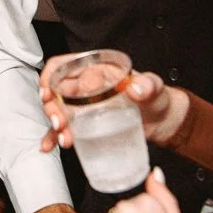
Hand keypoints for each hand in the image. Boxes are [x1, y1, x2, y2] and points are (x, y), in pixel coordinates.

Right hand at [37, 55, 183, 153]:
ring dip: (55, 124)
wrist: (161, 120)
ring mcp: (85, 106)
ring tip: (64, 136)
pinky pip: (66, 128)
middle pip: (57, 90)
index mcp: (98, 69)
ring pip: (59, 111)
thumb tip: (136, 87)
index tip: (52, 92)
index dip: (53, 77)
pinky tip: (51, 145)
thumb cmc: (156, 98)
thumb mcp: (154, 87)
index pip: (67, 66)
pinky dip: (55, 137)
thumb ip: (147, 84)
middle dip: (52, 105)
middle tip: (60, 120)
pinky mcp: (86, 124)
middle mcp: (87, 86)